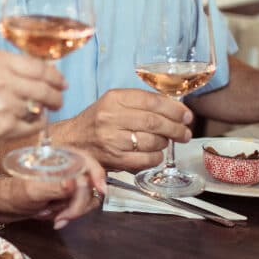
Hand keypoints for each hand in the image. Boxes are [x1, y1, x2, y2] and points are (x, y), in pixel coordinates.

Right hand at [0, 49, 68, 158]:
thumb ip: (3, 66)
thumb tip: (35, 70)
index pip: (37, 65)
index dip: (54, 74)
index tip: (60, 79)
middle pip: (44, 85)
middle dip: (56, 92)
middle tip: (59, 96)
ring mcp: (4, 105)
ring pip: (42, 105)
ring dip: (47, 108)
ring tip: (45, 108)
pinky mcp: (6, 128)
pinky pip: (35, 124)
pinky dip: (37, 122)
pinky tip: (29, 120)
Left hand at [0, 149, 106, 228]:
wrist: (8, 206)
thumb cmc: (15, 193)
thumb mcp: (32, 190)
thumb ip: (52, 186)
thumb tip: (72, 183)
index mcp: (58, 157)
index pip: (86, 159)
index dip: (97, 173)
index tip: (100, 190)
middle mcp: (67, 167)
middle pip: (89, 184)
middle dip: (77, 204)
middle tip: (60, 217)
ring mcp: (70, 182)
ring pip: (88, 198)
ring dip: (71, 211)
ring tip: (51, 216)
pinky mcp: (69, 196)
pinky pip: (81, 207)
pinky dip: (70, 215)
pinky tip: (55, 220)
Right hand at [54, 88, 193, 170]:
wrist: (72, 141)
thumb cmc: (97, 120)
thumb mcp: (113, 102)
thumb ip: (140, 103)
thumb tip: (175, 108)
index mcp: (113, 99)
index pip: (151, 100)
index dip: (173, 108)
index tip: (186, 115)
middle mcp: (111, 117)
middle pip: (154, 122)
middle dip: (176, 127)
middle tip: (185, 131)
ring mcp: (112, 140)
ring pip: (153, 141)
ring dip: (166, 142)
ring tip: (167, 140)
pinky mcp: (115, 159)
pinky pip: (147, 159)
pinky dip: (157, 157)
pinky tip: (155, 152)